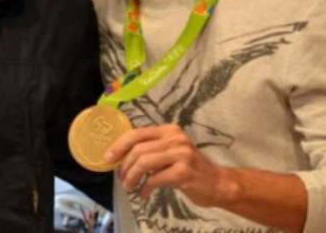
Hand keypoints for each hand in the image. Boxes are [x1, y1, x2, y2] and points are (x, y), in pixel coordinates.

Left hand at [104, 124, 237, 206]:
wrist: (217, 183)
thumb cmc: (190, 169)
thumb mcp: (170, 152)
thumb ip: (151, 149)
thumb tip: (120, 157)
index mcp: (168, 130)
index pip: (137, 133)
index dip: (119, 145)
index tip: (107, 158)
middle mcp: (175, 138)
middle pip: (138, 149)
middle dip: (124, 165)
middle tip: (121, 179)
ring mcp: (181, 154)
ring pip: (144, 162)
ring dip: (132, 177)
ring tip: (129, 186)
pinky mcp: (184, 172)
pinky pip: (155, 179)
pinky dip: (145, 188)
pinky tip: (144, 194)